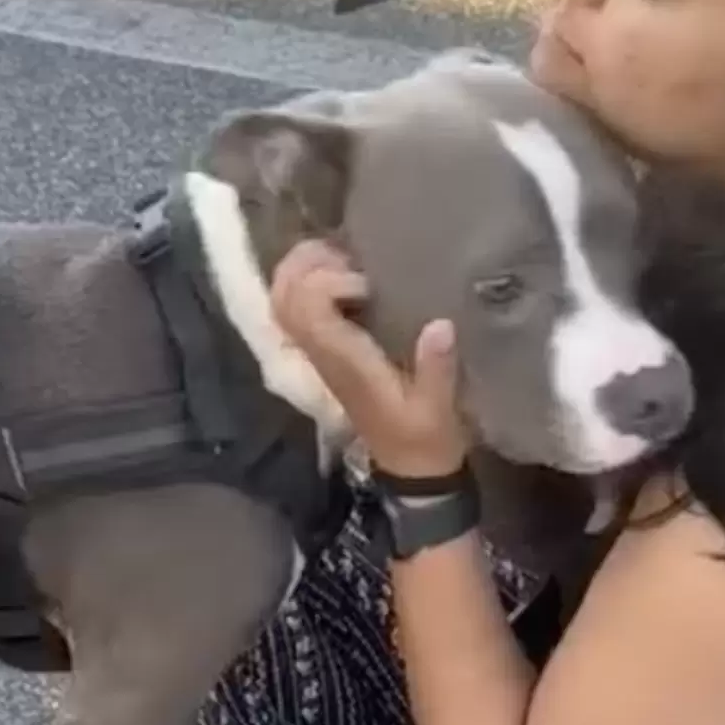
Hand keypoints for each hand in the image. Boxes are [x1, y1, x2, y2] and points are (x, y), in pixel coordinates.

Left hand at [269, 239, 470, 478]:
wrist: (412, 471)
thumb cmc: (427, 439)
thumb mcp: (440, 408)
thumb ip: (437, 367)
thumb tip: (440, 324)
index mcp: (344, 362)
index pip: (307, 309)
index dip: (329, 282)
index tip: (367, 284)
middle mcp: (321, 354)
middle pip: (284, 297)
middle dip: (306, 262)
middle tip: (347, 253)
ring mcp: (319, 353)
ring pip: (284, 300)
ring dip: (305, 268)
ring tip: (345, 255)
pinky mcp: (328, 353)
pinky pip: (299, 309)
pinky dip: (310, 281)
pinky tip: (346, 272)